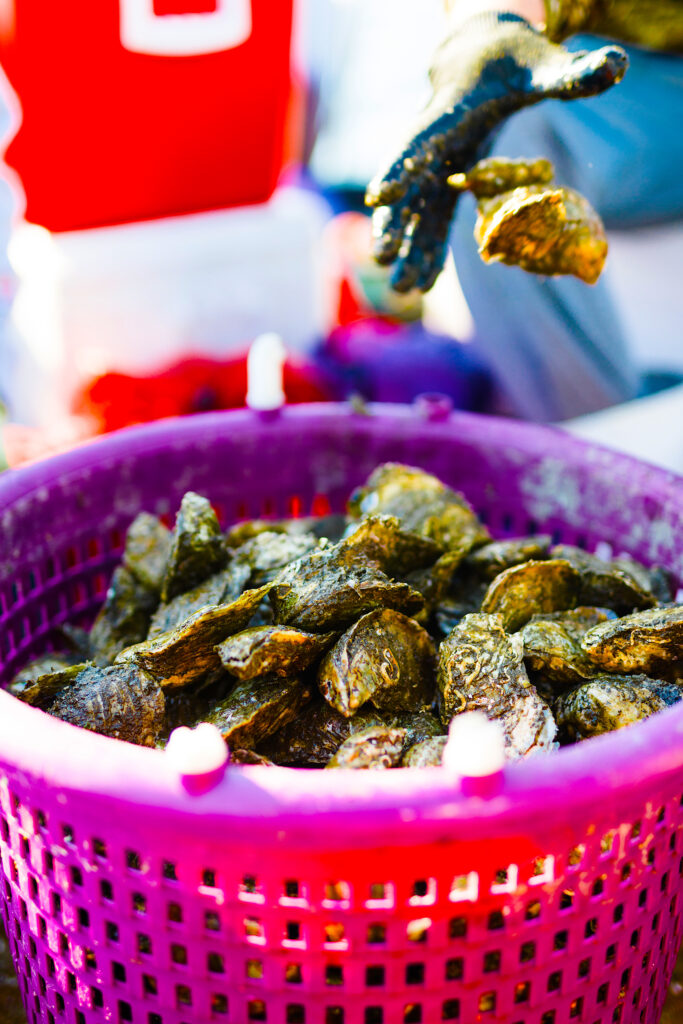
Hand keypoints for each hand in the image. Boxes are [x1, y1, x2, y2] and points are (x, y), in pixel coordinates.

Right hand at [365, 13, 627, 292]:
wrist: (489, 57)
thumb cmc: (515, 59)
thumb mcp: (542, 64)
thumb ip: (571, 73)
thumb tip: (615, 67)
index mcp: (450, 112)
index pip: (420, 140)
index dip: (400, 167)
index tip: (379, 195)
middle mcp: (434, 143)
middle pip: (408, 185)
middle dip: (394, 221)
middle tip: (381, 256)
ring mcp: (436, 165)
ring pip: (417, 211)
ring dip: (409, 249)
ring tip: (403, 291)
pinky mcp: (444, 180)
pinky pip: (433, 220)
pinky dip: (428, 248)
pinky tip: (424, 283)